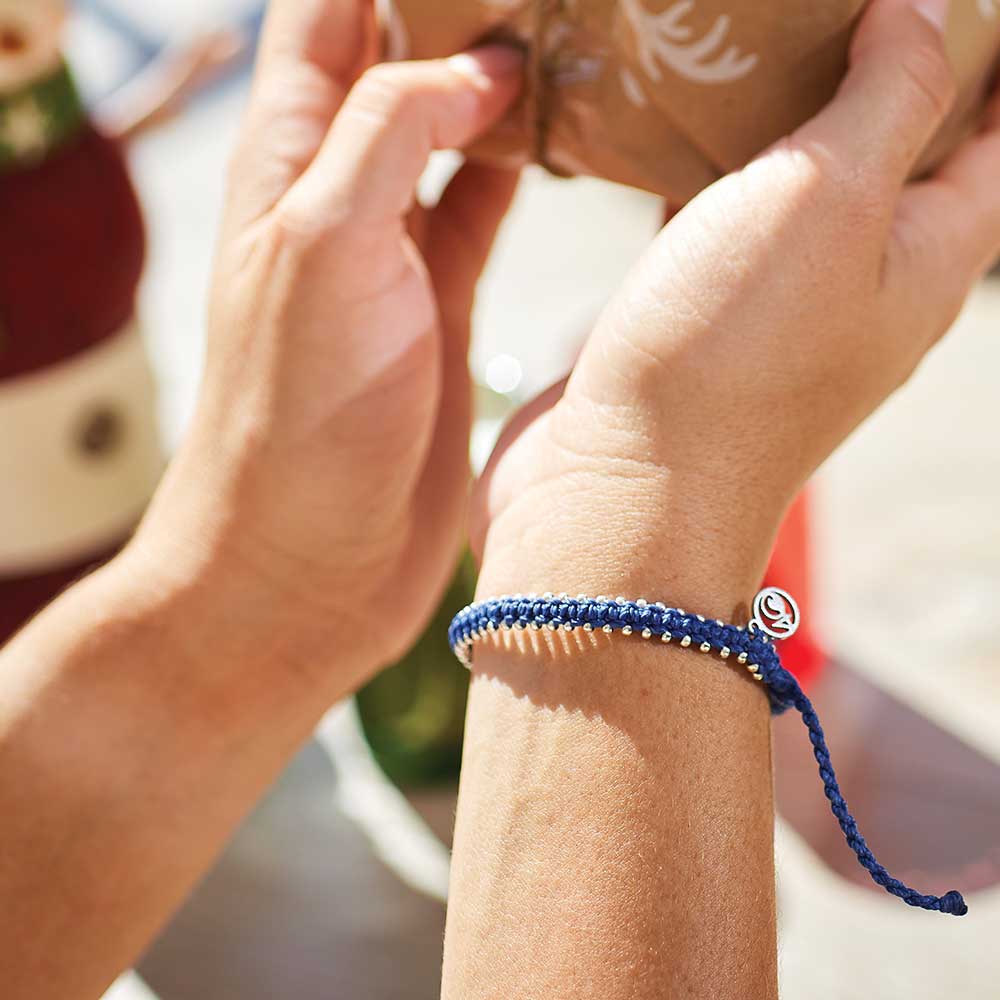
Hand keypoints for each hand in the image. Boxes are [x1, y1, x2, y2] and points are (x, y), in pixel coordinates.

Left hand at [129, 0, 522, 690]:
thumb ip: (392, 131)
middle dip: (470, 10)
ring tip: (591, 35)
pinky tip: (581, 136)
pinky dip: (532, 164)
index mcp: (293, 155)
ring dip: (511, 77)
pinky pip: (491, 206)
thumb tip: (482, 63)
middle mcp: (345, 191)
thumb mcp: (325, 245)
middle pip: (404, 55)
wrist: (312, 561)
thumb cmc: (297, 417)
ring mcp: (401, 250)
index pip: (332, 10)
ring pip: (459, 127)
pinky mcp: (447, 307)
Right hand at [473, 0, 999, 616]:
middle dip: (884, 70)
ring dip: (784, 115)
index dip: (986, 57)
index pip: (996, 134)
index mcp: (925, 257)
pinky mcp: (696, 322)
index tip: (946, 4)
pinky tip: (667, 131)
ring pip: (796, 189)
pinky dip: (705, 170)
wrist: (617, 496)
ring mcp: (773, 310)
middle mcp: (861, 287)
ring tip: (751, 40)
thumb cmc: (727, 358)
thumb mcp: (829, 199)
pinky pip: (715, 225)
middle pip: (899, 155)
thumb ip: (891, 97)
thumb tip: (928, 12)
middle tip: (838, 8)